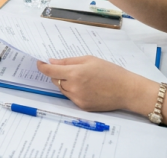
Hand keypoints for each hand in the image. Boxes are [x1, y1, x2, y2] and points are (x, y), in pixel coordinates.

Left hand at [36, 56, 152, 111]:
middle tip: (68, 68)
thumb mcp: (89, 60)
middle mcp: (74, 87)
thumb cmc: (110, 72)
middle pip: (55, 80)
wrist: (127, 90)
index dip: (42, 66)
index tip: (39, 63)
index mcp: (75, 73)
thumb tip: (52, 61)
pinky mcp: (82, 107)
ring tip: (82, 78)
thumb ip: (68, 61)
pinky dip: (73, 91)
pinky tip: (86, 87)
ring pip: (62, 89)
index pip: (50, 71)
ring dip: (65, 82)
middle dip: (57, 73)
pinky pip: (71, 97)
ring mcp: (77, 99)